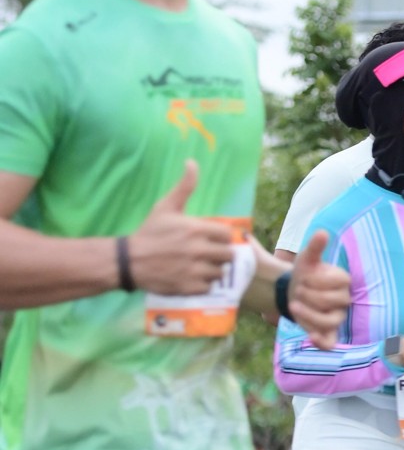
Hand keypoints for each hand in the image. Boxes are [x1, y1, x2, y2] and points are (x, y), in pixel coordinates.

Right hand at [128, 161, 235, 293]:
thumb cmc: (150, 232)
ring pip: (220, 272)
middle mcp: (198, 250)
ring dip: (213, 270)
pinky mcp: (188, 287)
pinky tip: (193, 277)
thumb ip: (184, 186)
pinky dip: (204, 284)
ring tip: (201, 266)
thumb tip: (192, 162)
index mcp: (196, 229)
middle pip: (227, 255)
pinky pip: (209, 287)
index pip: (226, 235)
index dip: (221, 237)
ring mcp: (194, 270)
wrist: (129, 261)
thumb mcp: (166, 207)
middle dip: (219, 254)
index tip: (211, 239)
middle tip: (208, 254)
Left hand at [285, 231, 350, 350]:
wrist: (293, 291)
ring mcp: (336, 317)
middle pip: (335, 301)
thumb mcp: (307, 259)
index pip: (341, 281)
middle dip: (312, 296)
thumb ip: (314, 247)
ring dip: (311, 316)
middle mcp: (343, 300)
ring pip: (331, 322)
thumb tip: (322, 233)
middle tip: (297, 289)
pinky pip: (331, 342)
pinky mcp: (327, 332)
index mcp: (342, 280)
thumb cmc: (305, 273)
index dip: (321, 280)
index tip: (304, 276)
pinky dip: (322, 342)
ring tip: (293, 306)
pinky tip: (310, 336)